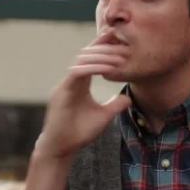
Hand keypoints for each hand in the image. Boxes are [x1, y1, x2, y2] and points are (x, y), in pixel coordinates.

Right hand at [36, 30, 131, 159]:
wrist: (61, 149)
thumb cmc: (78, 134)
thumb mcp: (103, 117)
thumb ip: (114, 105)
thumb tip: (128, 98)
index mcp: (78, 84)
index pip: (90, 60)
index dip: (103, 48)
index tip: (119, 41)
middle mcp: (70, 82)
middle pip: (86, 55)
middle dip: (104, 48)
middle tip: (124, 45)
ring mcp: (64, 86)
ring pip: (81, 61)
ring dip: (102, 58)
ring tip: (120, 57)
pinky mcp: (61, 93)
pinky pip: (77, 74)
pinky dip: (92, 69)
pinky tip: (107, 69)